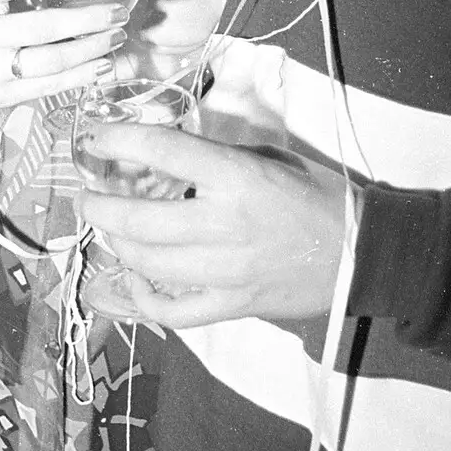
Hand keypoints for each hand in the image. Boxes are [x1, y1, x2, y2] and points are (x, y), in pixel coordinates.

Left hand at [77, 128, 346, 326]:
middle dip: (100, 206)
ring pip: (147, 262)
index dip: (119, 142)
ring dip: (118, 244)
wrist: (361, 252)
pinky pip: (172, 310)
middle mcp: (224, 224)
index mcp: (238, 177)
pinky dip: (143, 297)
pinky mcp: (232, 305)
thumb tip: (165, 158)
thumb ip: (218, 158)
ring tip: (112, 230)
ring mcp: (226, 271)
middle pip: (139, 217)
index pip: (163, 151)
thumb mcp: (271, 158)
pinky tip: (136, 280)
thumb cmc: (318, 196)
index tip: (95, 140)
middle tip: (90, 197)